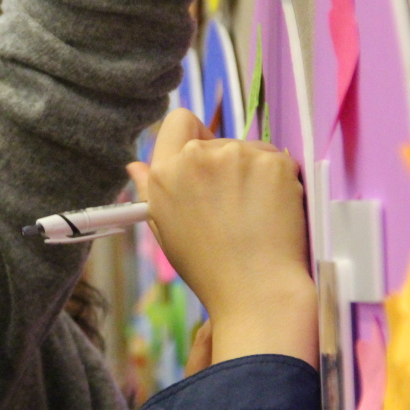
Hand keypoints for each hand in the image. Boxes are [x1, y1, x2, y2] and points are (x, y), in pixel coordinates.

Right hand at [128, 109, 317, 368]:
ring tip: (252, 213)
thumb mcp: (165, 228)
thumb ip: (150, 189)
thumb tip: (135, 166)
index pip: (177, 121)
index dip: (191, 136)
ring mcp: (239, 156)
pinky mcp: (275, 162)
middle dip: (223, 163)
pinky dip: (275, 179)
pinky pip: (274, 160)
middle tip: (230, 204)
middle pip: (216, 139)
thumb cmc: (207, 266)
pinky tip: (271, 210)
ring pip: (248, 150)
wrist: (256, 289)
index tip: (201, 159)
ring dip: (250, 171)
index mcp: (166, 171)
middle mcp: (198, 156)